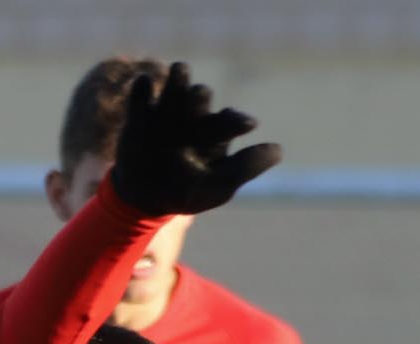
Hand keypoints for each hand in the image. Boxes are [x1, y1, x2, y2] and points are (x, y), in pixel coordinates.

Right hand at [108, 61, 280, 216]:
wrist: (145, 198)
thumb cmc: (188, 192)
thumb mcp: (220, 186)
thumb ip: (246, 167)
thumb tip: (279, 150)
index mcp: (216, 131)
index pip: (228, 120)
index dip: (236, 120)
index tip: (247, 124)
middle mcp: (194, 116)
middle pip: (200, 97)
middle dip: (200, 97)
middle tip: (200, 94)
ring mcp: (166, 112)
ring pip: (176, 86)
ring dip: (179, 78)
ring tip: (180, 69)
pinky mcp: (140, 114)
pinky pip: (141, 95)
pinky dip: (143, 89)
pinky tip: (145, 84)